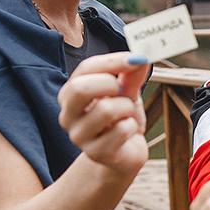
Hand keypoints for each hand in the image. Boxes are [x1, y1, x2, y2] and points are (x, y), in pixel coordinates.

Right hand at [58, 52, 149, 175]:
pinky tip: (127, 133)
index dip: (113, 61)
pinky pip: (121, 130)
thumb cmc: (122, 120)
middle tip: (122, 92)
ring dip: (126, 108)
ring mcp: (79, 136)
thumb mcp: (126, 93)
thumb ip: (131, 75)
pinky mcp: (96, 153)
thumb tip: (141, 56)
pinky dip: (131, 127)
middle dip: (110, 85)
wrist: (126, 153)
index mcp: (71, 94)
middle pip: (80, 89)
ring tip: (126, 115)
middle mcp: (68, 114)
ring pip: (106, 110)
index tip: (137, 58)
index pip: (85, 69)